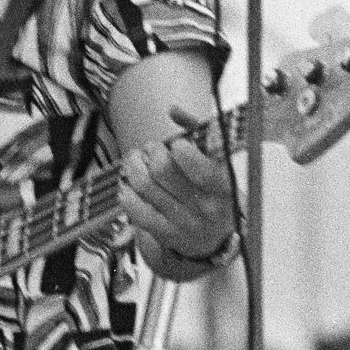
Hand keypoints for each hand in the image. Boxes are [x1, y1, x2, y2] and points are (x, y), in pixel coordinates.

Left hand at [119, 104, 237, 273]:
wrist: (218, 239)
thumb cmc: (216, 193)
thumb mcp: (219, 163)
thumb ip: (199, 132)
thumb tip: (173, 110)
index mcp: (223, 188)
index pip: (201, 170)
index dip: (182, 151)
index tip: (177, 144)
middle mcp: (203, 207)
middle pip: (163, 170)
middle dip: (152, 150)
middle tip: (151, 148)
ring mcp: (183, 222)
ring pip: (144, 185)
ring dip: (133, 165)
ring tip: (135, 160)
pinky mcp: (165, 234)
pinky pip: (136, 210)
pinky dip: (126, 193)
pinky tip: (129, 185)